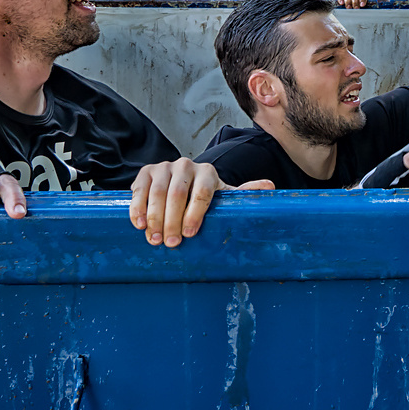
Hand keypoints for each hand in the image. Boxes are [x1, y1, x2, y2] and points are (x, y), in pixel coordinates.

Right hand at [129, 158, 273, 247]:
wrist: (183, 180)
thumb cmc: (205, 194)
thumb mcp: (225, 194)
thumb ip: (245, 192)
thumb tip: (270, 187)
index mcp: (208, 172)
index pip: (202, 193)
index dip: (195, 215)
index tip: (189, 234)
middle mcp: (186, 165)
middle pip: (177, 195)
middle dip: (173, 221)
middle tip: (171, 243)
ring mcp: (164, 167)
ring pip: (157, 193)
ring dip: (154, 218)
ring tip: (155, 239)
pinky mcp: (145, 172)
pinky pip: (139, 190)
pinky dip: (138, 208)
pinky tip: (139, 224)